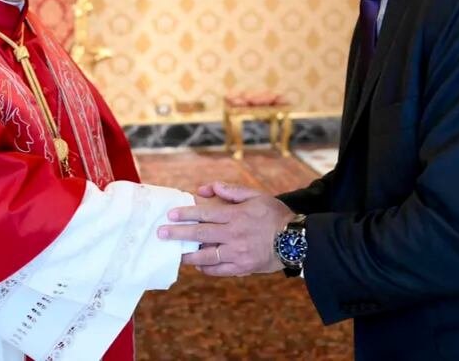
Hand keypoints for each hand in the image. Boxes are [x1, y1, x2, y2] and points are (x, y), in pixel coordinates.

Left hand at [158, 181, 294, 276]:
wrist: (296, 240)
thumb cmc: (276, 215)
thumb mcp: (256, 195)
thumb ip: (231, 190)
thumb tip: (207, 188)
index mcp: (236, 216)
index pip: (205, 214)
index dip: (186, 214)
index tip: (171, 215)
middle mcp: (233, 235)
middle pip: (200, 235)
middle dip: (178, 234)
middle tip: (162, 234)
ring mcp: (237, 253)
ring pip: (207, 256)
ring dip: (189, 256)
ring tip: (177, 255)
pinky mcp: (243, 268)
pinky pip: (220, 270)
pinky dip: (207, 269)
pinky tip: (199, 266)